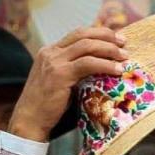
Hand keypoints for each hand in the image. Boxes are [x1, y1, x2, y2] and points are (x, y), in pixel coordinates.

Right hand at [8, 27, 127, 142]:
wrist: (30, 121)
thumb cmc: (47, 107)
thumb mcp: (61, 82)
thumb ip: (74, 71)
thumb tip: (100, 68)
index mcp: (49, 52)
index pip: (77, 35)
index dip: (98, 33)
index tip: (115, 39)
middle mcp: (50, 52)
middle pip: (83, 34)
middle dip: (106, 36)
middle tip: (124, 42)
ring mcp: (54, 62)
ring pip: (87, 46)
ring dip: (109, 49)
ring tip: (124, 57)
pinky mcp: (60, 74)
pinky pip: (88, 64)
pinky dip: (105, 65)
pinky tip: (117, 70)